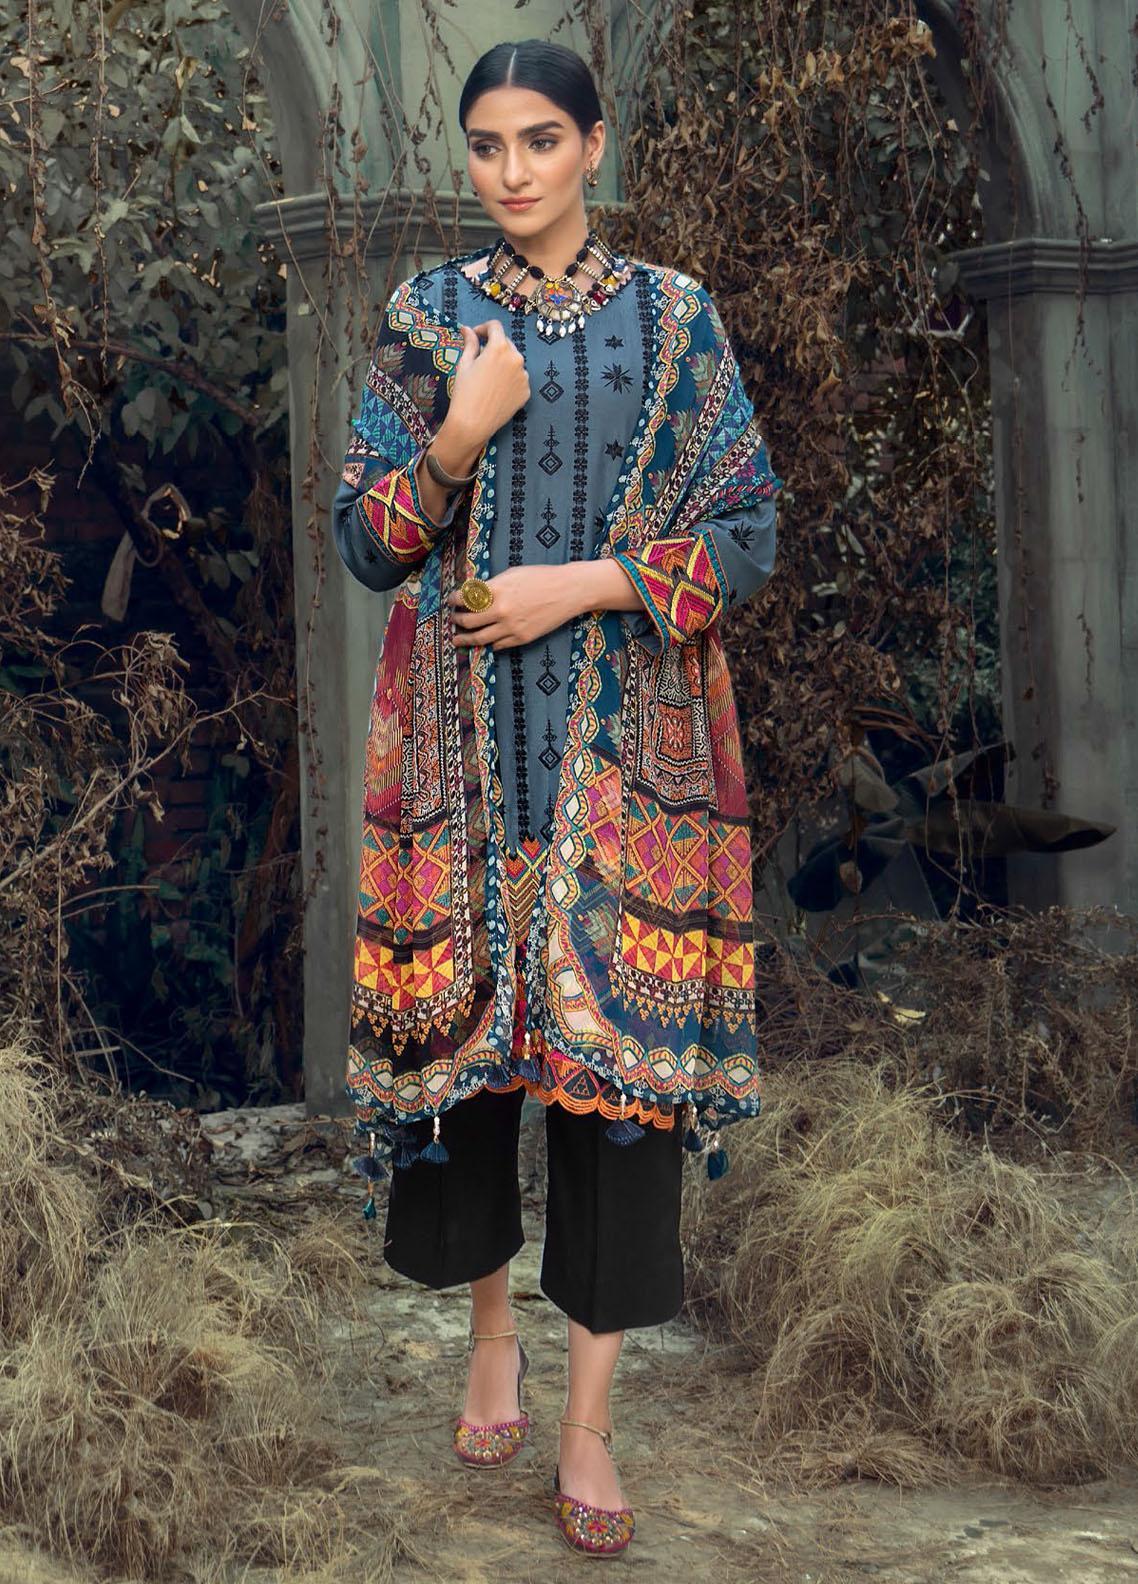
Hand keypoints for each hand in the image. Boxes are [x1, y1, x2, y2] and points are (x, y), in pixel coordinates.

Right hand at [448, 319, 530, 447]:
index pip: (495, 326)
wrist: (472, 424)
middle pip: (506, 343)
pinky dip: (509, 380)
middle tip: (479, 357)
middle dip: (493, 346)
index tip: (476, 335)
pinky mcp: (526, 392)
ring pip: (513, 362)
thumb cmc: (464, 393)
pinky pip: (518, 379)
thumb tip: (467, 329)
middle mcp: (516, 359)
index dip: (483, 328)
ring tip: (488, 378)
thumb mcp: (464, 364)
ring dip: (503, 363)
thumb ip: (470, 343)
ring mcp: (524, 376)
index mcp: (500, 348)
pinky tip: (496, 390)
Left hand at [448, 565, 581, 650]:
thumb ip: (492, 586)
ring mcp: (511, 627)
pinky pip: (498, 645)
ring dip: (465, 638)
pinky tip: (486, 641)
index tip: (451, 601)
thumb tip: (474, 595)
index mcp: (496, 591)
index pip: (464, 598)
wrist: (567, 590)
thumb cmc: (541, 577)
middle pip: (468, 621)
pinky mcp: (522, 638)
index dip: (453, 600)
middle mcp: (501, 611)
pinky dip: (489, 644)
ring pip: (479, 638)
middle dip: (456, 620)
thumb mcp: (511, 574)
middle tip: (453, 619)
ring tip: (457, 638)